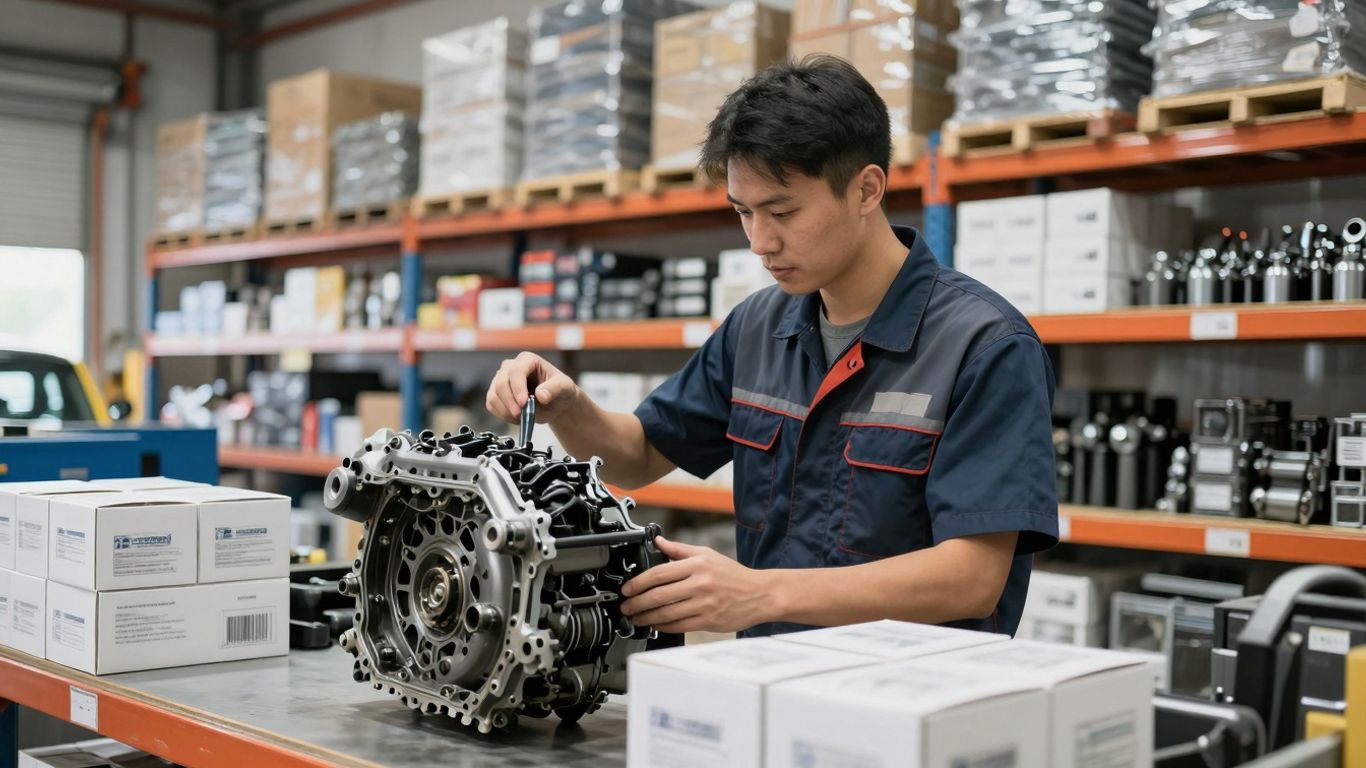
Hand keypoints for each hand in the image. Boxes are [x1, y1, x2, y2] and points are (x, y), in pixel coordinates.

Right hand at [485, 352, 579, 425]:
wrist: (555, 403)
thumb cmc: (559, 390)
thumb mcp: (565, 387)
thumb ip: (554, 389)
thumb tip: (541, 395)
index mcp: (527, 360)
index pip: (516, 371)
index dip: (517, 388)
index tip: (523, 403)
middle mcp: (511, 367)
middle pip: (500, 383)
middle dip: (510, 402)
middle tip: (521, 415)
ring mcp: (501, 380)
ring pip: (493, 395)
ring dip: (506, 410)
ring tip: (522, 417)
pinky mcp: (496, 394)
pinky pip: (491, 405)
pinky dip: (502, 414)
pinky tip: (516, 417)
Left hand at [619, 536, 773, 633]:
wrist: (761, 594)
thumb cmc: (733, 575)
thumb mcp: (708, 555)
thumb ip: (680, 550)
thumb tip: (658, 541)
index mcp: (698, 565)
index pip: (659, 573)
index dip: (638, 582)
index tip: (628, 588)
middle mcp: (701, 584)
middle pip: (659, 595)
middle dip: (637, 602)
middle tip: (626, 606)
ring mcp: (705, 604)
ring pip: (667, 613)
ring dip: (646, 617)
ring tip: (636, 617)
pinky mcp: (709, 620)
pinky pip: (679, 625)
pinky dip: (663, 626)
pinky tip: (655, 624)